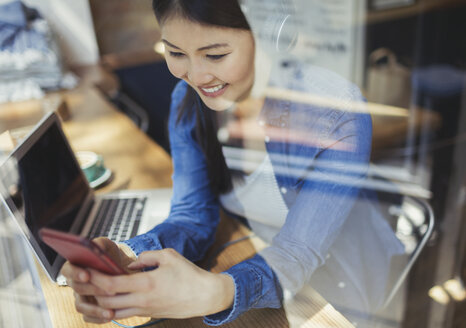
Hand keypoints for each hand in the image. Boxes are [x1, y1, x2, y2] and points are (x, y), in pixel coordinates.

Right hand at [60, 237, 136, 323]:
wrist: (116, 266)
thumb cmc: (107, 254)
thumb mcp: (104, 245)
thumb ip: (98, 245)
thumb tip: (96, 248)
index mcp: (73, 266)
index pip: (68, 270)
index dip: (76, 273)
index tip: (87, 275)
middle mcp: (74, 283)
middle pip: (78, 288)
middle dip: (94, 290)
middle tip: (110, 290)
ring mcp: (80, 296)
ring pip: (81, 306)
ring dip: (95, 310)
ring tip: (110, 312)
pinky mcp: (87, 307)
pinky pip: (88, 317)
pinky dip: (98, 318)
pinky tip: (111, 316)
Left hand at [91, 248, 234, 319]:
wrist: (205, 296)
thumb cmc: (189, 274)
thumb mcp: (168, 256)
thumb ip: (146, 257)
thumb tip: (131, 264)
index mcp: (146, 283)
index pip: (112, 284)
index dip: (95, 279)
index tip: (85, 272)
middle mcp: (142, 300)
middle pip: (107, 301)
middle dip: (91, 293)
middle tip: (82, 284)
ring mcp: (145, 310)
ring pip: (113, 312)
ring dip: (100, 304)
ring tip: (91, 294)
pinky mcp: (149, 314)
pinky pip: (124, 315)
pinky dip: (112, 310)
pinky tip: (108, 303)